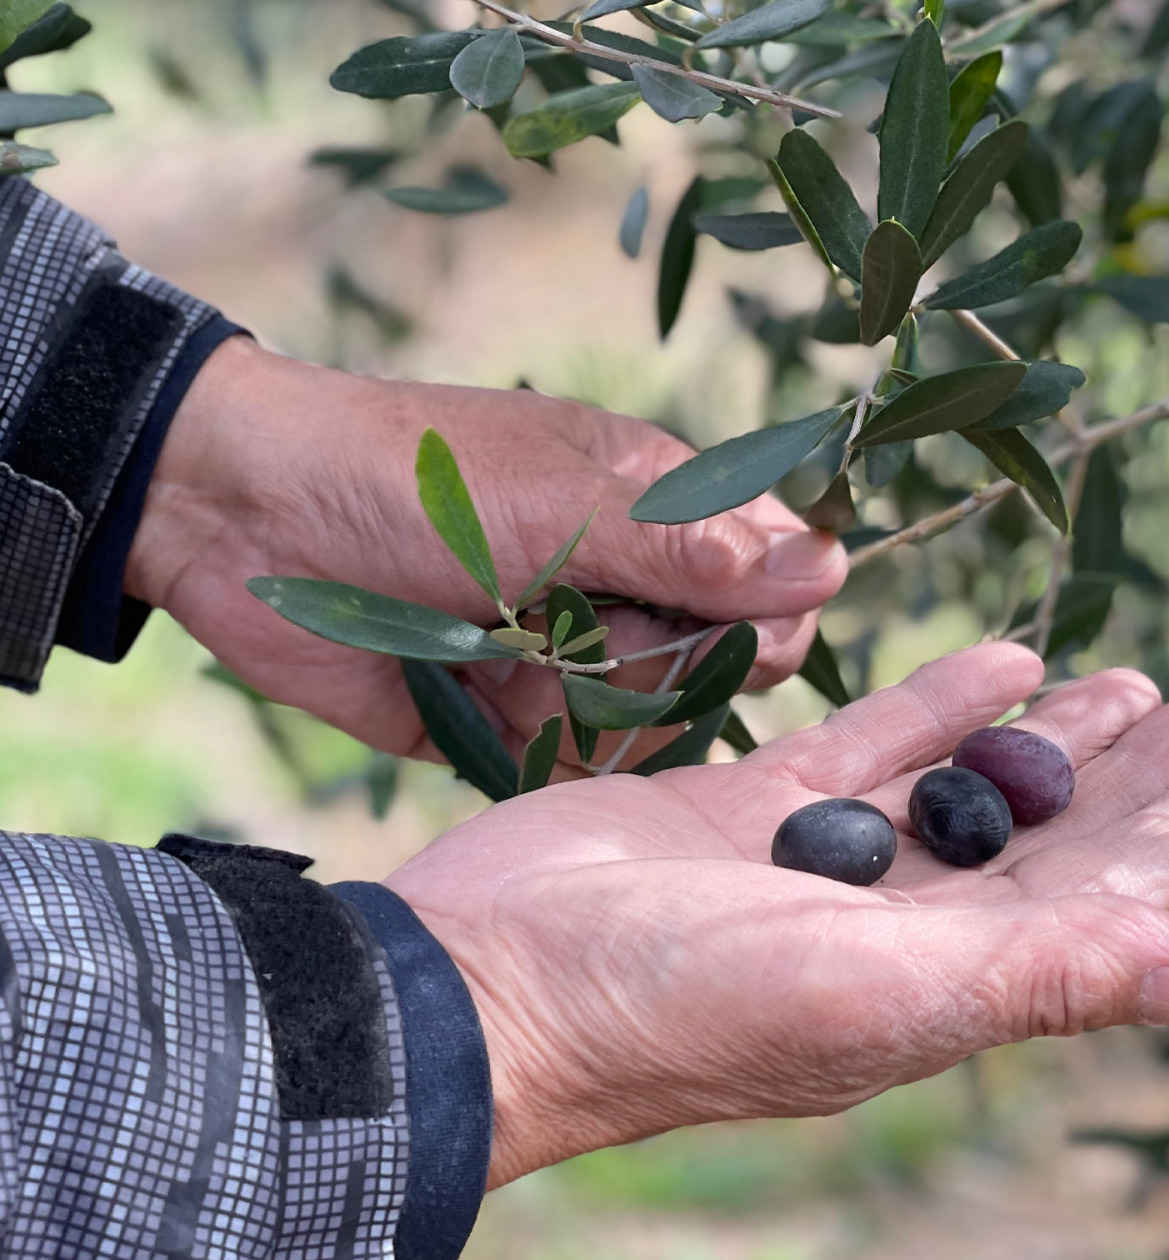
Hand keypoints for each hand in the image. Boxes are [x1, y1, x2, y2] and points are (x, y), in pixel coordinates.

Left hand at [129, 337, 846, 764]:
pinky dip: (530, 748)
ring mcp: (565, 655)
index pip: (773, 580)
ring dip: (588, 710)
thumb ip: (690, 546)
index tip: (727, 631)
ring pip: (646, 727)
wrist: (232, 519)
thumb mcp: (558, 503)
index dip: (765, 618)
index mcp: (657, 509)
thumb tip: (828, 567)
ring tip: (509, 659)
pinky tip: (479, 700)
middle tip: (587, 635)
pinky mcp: (502, 719)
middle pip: (719, 666)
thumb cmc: (408, 477)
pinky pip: (562, 765)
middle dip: (664, 670)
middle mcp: (624, 586)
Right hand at [385, 644, 1168, 1188]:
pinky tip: (1004, 657)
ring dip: (1048, 737)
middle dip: (1129, 780)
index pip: (1088, 908)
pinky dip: (935, 704)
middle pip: (1041, 844)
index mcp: (940, 984)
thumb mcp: (883, 993)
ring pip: (965, 790)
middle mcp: (891, 929)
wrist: (484, 980)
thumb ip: (1051, 975)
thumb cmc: (680, 1006)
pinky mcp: (744, 810)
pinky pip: (863, 746)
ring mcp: (817, 867)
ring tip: (1134, 678)